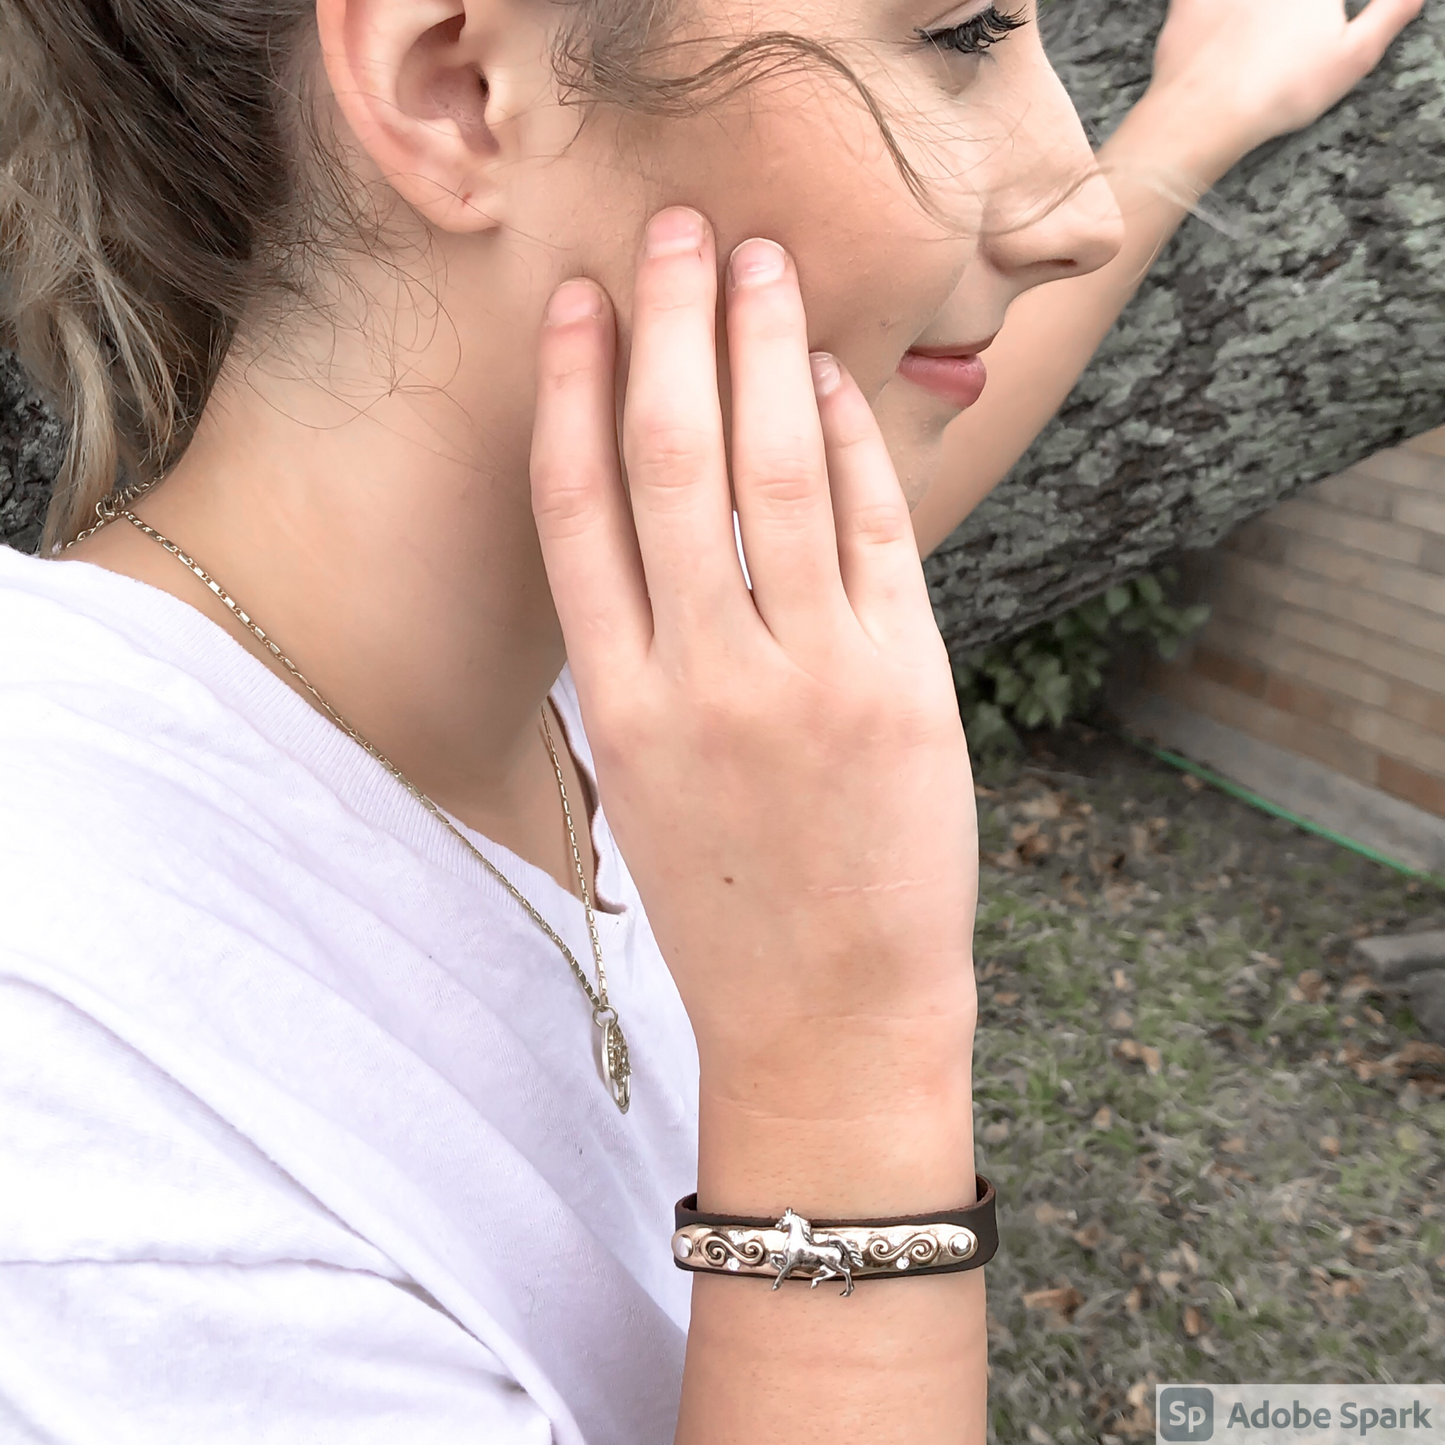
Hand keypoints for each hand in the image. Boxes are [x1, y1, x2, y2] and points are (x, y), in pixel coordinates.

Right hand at [530, 209, 977, 1120]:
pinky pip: (871, 531)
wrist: (830, 1020)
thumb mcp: (645, 792)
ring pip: (773, 472)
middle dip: (670, 328)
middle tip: (674, 233)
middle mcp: (700, 675)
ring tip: (761, 266)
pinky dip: (853, 444)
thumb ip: (637, 666)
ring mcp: (806, 675)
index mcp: (615, 705)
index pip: (574, 510)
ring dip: (766, 353)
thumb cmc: (731, 912)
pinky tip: (837, 382)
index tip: (576, 307)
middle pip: (670, 460)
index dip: (570, 392)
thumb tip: (653, 544)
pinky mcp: (901, 682)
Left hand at [1147, 0, 1423, 164]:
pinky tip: (1216, 24)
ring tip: (1256, 45)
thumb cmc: (1283, 90)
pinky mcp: (1188, 3)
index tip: (1318, 24)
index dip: (1324, 11)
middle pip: (1287, 1)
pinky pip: (1194, 0)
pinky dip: (1205, 10)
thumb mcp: (1356, 55)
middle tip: (1290, 35)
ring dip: (1253, 11)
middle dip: (1290, 13)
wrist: (1206, 113)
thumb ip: (1391, 10)